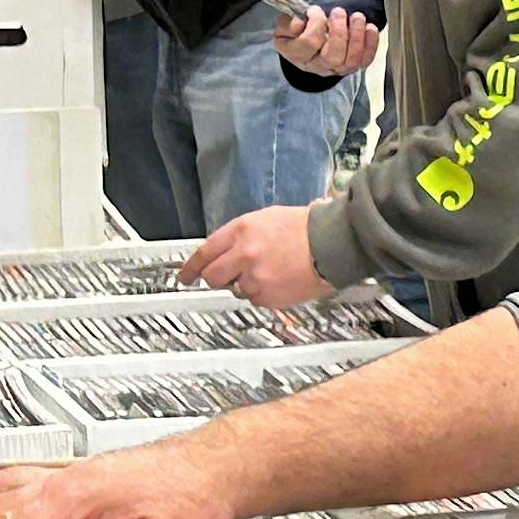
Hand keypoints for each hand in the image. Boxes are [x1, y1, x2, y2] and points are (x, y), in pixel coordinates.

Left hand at [186, 204, 332, 309]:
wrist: (333, 244)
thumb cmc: (306, 228)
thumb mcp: (266, 219)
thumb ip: (240, 236)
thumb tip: (223, 254)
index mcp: (241, 231)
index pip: (205, 253)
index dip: (191, 267)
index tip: (185, 276)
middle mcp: (244, 254)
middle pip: (213, 276)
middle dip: (218, 278)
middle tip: (229, 277)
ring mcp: (255, 277)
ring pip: (236, 289)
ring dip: (247, 283)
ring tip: (271, 272)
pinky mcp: (268, 296)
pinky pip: (256, 299)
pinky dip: (264, 293)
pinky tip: (281, 280)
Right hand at [280, 4, 378, 79]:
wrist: (307, 45)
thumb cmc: (297, 32)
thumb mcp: (284, 26)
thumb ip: (288, 23)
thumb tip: (300, 23)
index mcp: (296, 54)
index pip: (309, 43)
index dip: (315, 24)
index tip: (315, 10)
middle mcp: (316, 66)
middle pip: (333, 56)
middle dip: (340, 31)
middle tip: (339, 12)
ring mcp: (336, 70)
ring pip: (351, 60)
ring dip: (358, 36)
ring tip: (357, 17)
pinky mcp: (352, 68)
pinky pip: (365, 60)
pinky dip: (371, 44)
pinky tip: (370, 28)